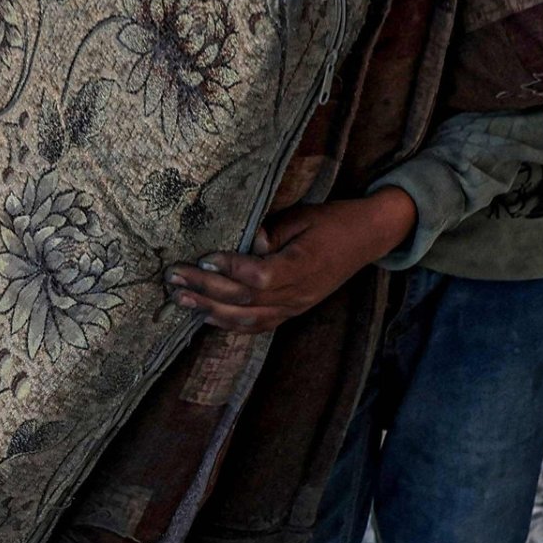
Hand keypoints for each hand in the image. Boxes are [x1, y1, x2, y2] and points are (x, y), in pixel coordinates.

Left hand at [169, 192, 416, 333]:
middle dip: (205, 289)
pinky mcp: (293, 311)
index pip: (259, 276)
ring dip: (210, 309)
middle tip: (174, 278)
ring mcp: (296, 306)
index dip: (229, 269)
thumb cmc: (333, 220)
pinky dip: (230, 323)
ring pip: (248, 318)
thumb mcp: (303, 217)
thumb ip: (272, 233)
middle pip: (245, 299)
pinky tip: (207, 316)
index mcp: (303, 266)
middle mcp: (298, 293)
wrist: (367, 238)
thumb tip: (244, 243)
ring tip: (181, 299)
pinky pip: (259, 325)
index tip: (203, 258)